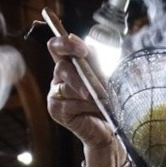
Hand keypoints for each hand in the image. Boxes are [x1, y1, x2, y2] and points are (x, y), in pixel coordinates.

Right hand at [46, 36, 121, 158]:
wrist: (110, 126)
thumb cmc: (107, 99)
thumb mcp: (103, 75)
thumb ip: (92, 59)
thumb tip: (78, 40)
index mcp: (68, 64)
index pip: (56, 46)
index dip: (65, 44)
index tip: (82, 50)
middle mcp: (58, 78)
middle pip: (61, 67)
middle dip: (78, 76)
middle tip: (92, 85)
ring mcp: (55, 94)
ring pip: (67, 87)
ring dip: (87, 94)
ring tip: (101, 101)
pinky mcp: (55, 110)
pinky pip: (69, 104)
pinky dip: (85, 106)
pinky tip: (95, 109)